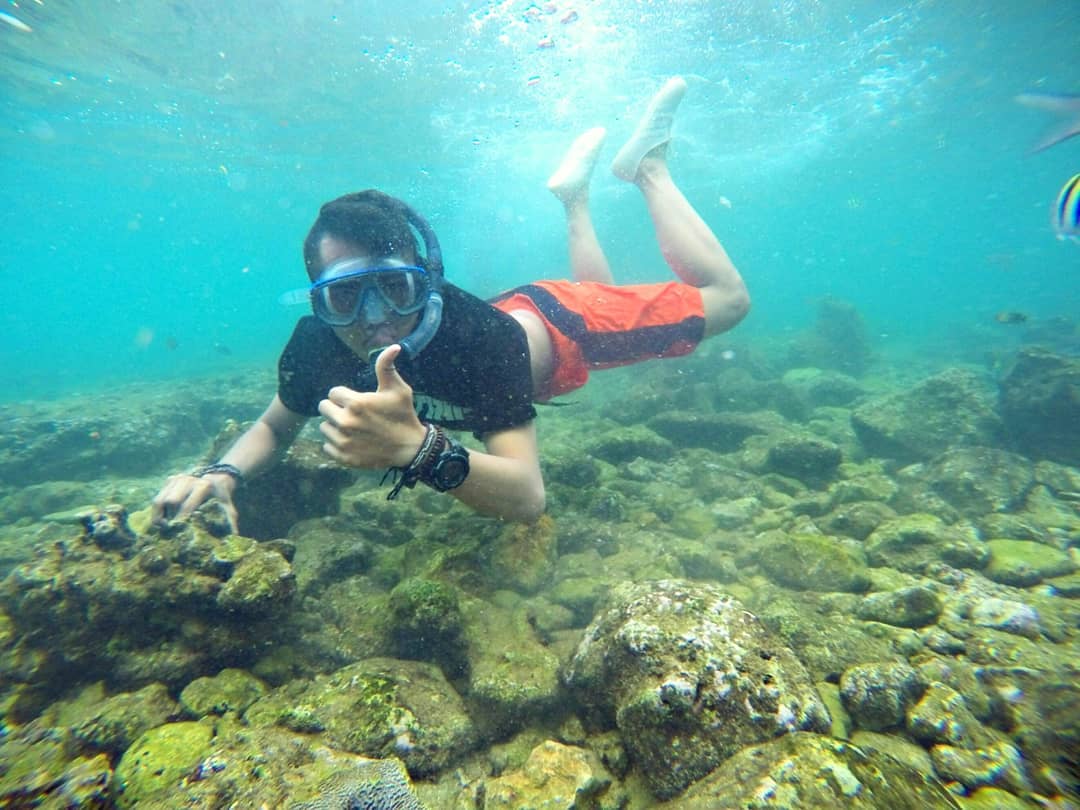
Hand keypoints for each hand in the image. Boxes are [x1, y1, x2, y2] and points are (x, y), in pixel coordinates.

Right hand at [151, 472, 239, 532]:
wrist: (216, 481)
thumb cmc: (221, 498)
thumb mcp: (227, 508)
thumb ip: (230, 520)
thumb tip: (234, 535)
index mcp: (203, 486)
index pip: (186, 506)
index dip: (180, 521)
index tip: (178, 531)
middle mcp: (188, 480)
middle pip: (170, 502)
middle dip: (169, 517)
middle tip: (171, 529)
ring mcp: (177, 478)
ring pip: (159, 500)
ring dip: (160, 515)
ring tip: (165, 525)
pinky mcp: (170, 480)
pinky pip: (156, 498)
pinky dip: (158, 510)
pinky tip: (165, 518)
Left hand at [318, 344, 426, 468]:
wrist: (410, 448)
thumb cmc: (403, 415)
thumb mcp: (398, 389)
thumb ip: (386, 367)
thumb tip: (393, 346)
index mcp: (356, 403)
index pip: (333, 392)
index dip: (345, 395)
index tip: (358, 401)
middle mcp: (345, 422)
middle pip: (324, 408)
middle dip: (336, 408)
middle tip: (354, 413)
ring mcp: (343, 442)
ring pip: (324, 427)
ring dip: (335, 426)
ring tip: (354, 428)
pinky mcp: (343, 457)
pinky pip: (327, 446)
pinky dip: (336, 444)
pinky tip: (352, 441)